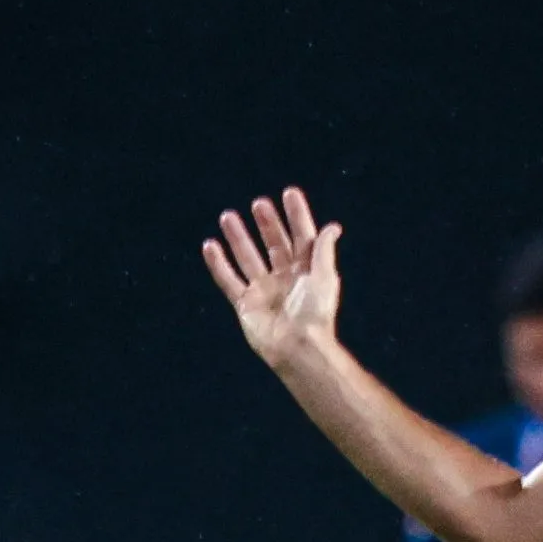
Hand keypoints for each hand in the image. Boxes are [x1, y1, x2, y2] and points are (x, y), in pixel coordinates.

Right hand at [202, 187, 343, 368]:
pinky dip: (219, 264)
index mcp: (307, 272)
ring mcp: (264, 291)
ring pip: (248, 258)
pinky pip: (229, 280)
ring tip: (228, 216)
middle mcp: (285, 279)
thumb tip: (332, 227)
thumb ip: (323, 251)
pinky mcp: (245, 305)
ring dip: (238, 237)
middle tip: (259, 203)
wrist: (298, 348)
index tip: (289, 193)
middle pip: (273, 245)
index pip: (301, 237)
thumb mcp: (325, 278)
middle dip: (267, 224)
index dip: (296, 216)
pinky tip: (210, 245)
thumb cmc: (315, 314)